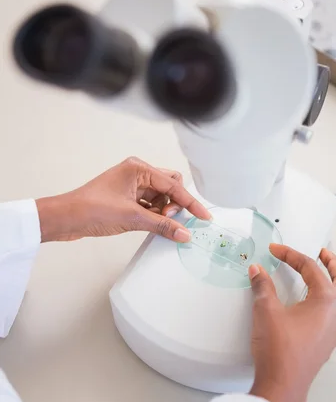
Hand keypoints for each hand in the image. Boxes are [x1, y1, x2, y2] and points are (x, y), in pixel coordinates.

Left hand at [36, 157, 209, 241]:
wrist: (65, 218)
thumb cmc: (91, 209)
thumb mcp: (132, 218)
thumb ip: (162, 225)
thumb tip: (184, 233)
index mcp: (138, 168)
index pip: (173, 185)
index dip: (190, 202)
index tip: (204, 216)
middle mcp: (136, 172)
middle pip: (170, 186)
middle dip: (175, 203)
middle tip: (170, 218)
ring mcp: (131, 185)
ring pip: (160, 196)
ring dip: (164, 210)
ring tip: (158, 223)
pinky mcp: (127, 197)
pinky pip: (150, 204)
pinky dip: (155, 214)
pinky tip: (154, 224)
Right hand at [248, 244, 335, 401]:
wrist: (282, 385)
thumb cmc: (279, 348)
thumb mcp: (266, 311)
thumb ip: (262, 286)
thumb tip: (258, 271)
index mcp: (326, 300)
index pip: (310, 268)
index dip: (290, 255)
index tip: (275, 250)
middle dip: (333, 263)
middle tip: (322, 253)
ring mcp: (334, 330)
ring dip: (332, 283)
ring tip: (317, 276)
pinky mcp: (326, 342)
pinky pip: (333, 314)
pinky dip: (326, 300)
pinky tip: (309, 304)